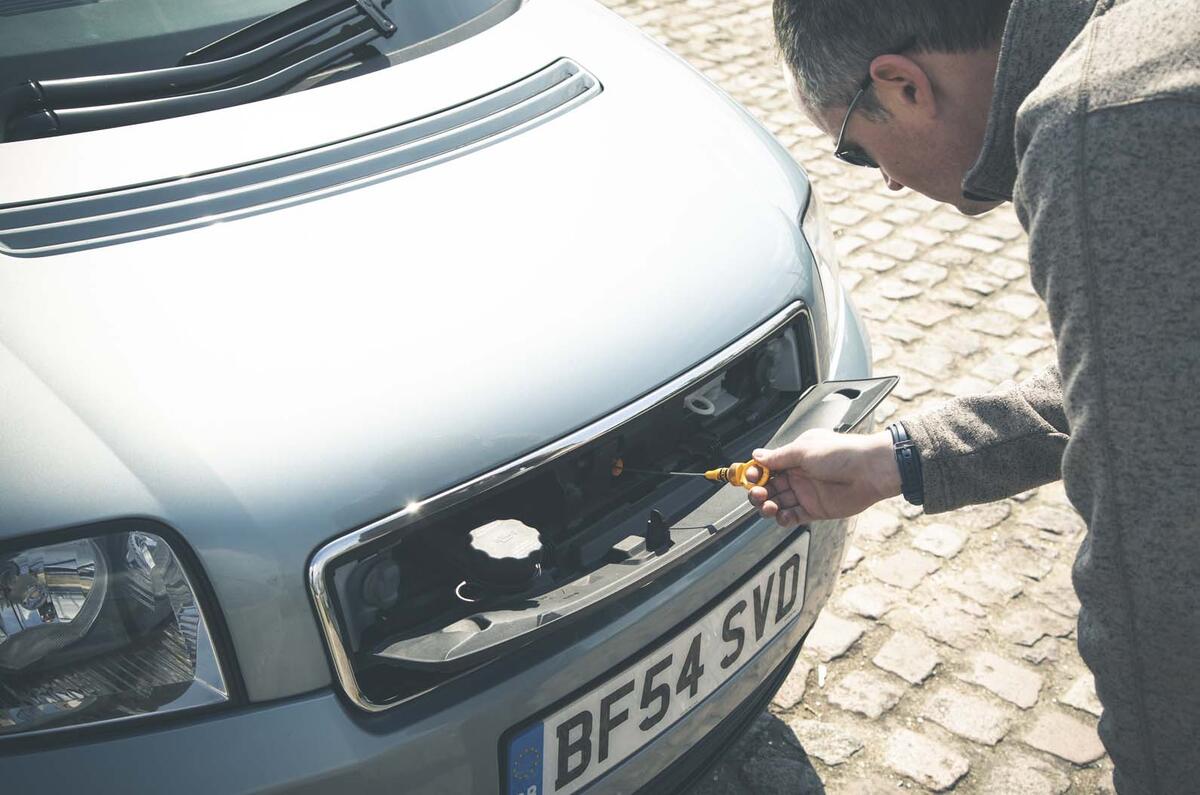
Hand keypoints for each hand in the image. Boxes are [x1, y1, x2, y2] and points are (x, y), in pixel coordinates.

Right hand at [745, 429, 901, 525]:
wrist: (870, 471)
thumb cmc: (842, 453)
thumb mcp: (804, 450)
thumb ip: (778, 457)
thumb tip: (757, 456)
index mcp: (795, 457)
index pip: (767, 467)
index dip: (755, 473)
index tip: (748, 477)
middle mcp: (799, 475)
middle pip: (770, 486)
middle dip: (759, 491)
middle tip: (756, 493)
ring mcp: (807, 493)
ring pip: (779, 502)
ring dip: (769, 505)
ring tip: (768, 505)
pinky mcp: (815, 509)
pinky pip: (793, 516)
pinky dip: (783, 518)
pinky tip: (780, 515)